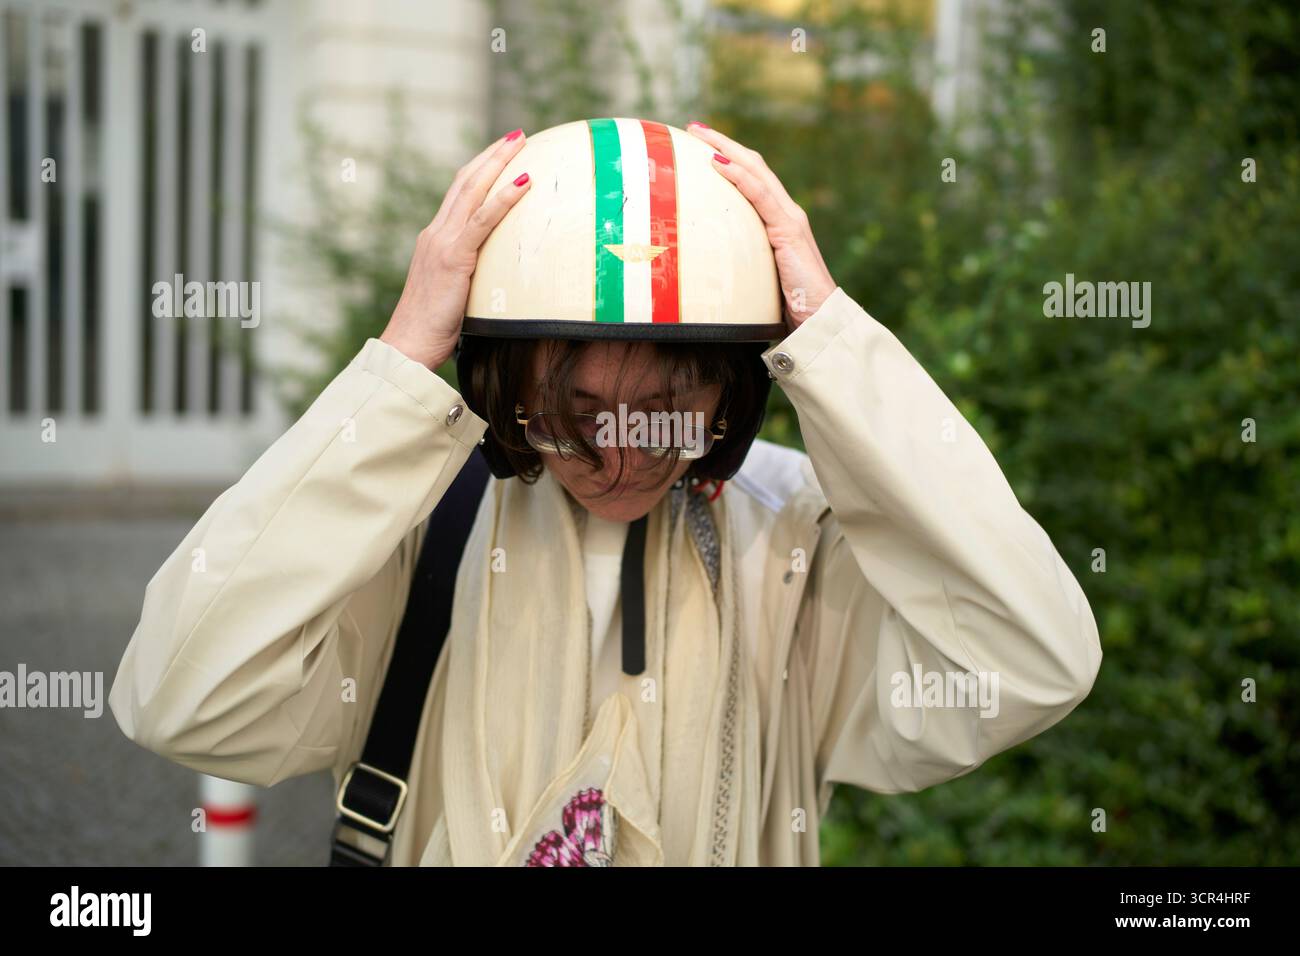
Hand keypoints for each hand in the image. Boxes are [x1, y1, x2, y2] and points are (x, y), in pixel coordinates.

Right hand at [380, 129, 531, 368]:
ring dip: (499, 163)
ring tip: (522, 143)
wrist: (408, 344)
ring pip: (473, 191)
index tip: (501, 154)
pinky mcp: (454, 257)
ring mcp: (443, 242)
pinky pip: (482, 221)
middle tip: (517, 135)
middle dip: (492, 155)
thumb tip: (496, 277)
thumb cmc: (431, 329)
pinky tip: (524, 182)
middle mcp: (436, 233)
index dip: (480, 170)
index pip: (459, 194)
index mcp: (434, 239)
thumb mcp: (453, 294)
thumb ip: (468, 277)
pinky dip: (504, 198)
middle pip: (466, 181)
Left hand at [686, 122, 835, 329]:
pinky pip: (760, 197)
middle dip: (723, 143)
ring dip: (726, 149)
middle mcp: (787, 213)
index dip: (729, 158)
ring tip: (699, 136)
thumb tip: (710, 268)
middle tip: (694, 127)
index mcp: (780, 221)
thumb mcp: (760, 278)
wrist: (820, 319)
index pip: (753, 180)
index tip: (701, 145)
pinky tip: (718, 163)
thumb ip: (744, 264)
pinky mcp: (789, 231)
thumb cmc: (791, 307)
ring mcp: (790, 219)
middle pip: (753, 166)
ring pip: (756, 173)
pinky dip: (739, 177)